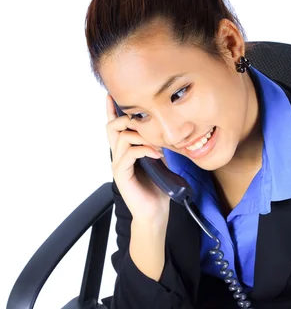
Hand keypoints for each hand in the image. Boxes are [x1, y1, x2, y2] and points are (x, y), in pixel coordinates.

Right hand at [106, 93, 170, 223]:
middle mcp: (118, 156)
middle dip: (127, 118)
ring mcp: (118, 165)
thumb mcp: (158, 161)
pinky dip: (144, 150)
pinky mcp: (122, 175)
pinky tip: (156, 155)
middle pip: (112, 127)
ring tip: (157, 146)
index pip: (114, 127)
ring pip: (122, 138)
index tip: (111, 95)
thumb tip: (160, 132)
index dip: (111, 111)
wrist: (154, 212)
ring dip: (142, 137)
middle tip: (144, 121)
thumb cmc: (157, 189)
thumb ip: (155, 145)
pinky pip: (129, 154)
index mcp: (125, 152)